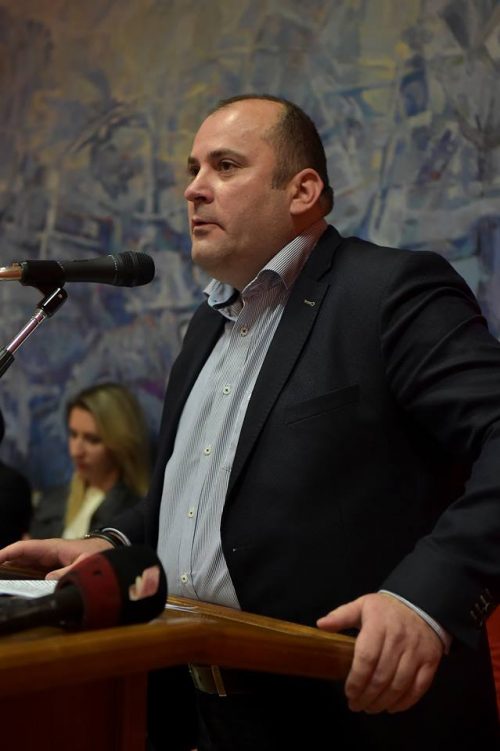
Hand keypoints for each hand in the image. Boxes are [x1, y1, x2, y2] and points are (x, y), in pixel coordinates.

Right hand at [0, 537, 112, 578]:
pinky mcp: (51, 568)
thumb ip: (68, 571)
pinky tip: (13, 586)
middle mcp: (47, 552)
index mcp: (52, 547)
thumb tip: (48, 580)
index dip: (7, 553)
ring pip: (23, 564)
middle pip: (19, 556)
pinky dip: (20, 577)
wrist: (109, 550)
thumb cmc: (98, 554)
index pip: (24, 548)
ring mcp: (48, 560)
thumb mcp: (86, 563)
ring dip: (10, 571)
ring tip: (2, 582)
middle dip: (3, 563)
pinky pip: (32, 571)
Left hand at [317, 592, 443, 713]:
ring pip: (399, 685)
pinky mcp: (430, 661)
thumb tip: (320, 625)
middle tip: (356, 706)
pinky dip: (405, 702)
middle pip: (382, 676)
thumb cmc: (385, 609)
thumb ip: (341, 616)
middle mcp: (398, 640)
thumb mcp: (362, 606)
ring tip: (370, 708)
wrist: (420, 604)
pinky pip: (419, 687)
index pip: (366, 658)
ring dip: (383, 702)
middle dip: (367, 696)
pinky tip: (391, 707)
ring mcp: (416, 652)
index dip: (356, 680)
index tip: (348, 693)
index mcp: (378, 626)